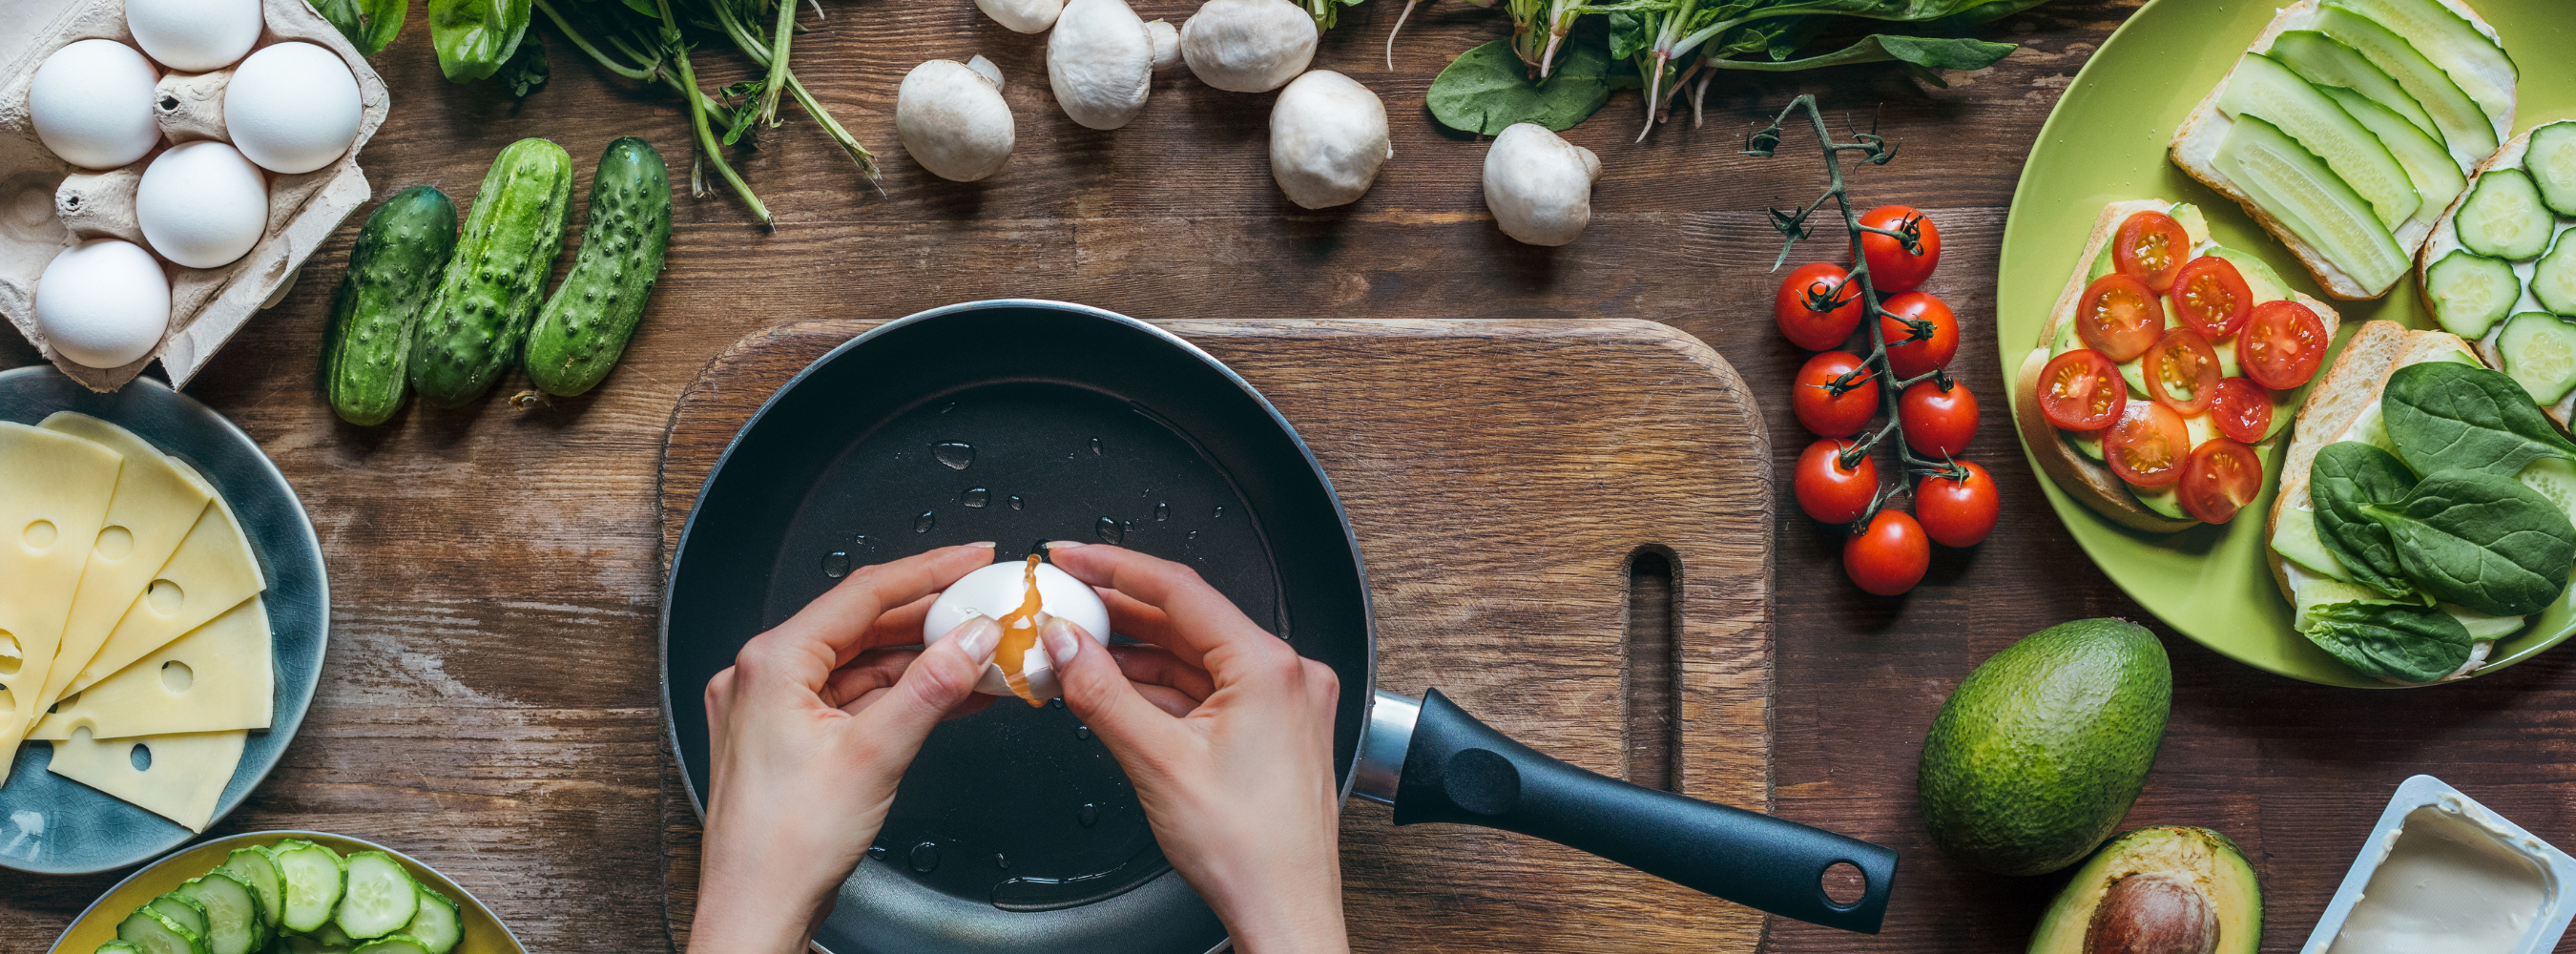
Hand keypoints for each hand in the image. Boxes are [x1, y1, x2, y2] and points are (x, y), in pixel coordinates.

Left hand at [689, 542, 1001, 953]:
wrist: (757, 911)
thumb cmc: (784, 847)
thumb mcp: (875, 755)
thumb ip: (930, 687)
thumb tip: (970, 640)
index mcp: (772, 663)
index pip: (863, 593)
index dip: (928, 571)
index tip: (972, 559)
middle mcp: (764, 676)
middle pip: (862, 625)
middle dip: (930, 619)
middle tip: (985, 605)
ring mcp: (773, 708)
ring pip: (861, 663)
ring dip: (920, 660)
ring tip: (980, 654)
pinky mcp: (788, 739)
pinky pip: (853, 698)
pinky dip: (899, 694)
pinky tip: (947, 693)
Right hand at [1042, 542, 1349, 953]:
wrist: (1284, 911)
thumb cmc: (1249, 852)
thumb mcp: (1157, 762)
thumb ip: (1102, 692)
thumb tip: (1066, 643)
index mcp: (1270, 667)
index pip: (1180, 590)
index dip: (1115, 567)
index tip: (1073, 555)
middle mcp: (1287, 675)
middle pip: (1187, 620)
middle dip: (1119, 611)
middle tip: (1064, 596)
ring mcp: (1283, 702)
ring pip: (1194, 656)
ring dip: (1135, 651)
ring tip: (1076, 644)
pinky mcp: (1273, 729)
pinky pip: (1206, 688)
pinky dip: (1159, 685)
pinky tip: (1115, 685)